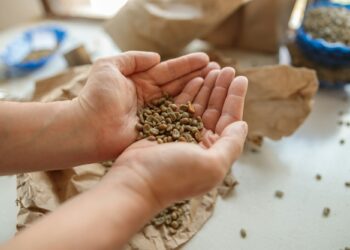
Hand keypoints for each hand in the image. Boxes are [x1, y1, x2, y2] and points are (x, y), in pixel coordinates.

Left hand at [73, 51, 218, 160]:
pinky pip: (177, 118)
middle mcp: (150, 97)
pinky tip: (207, 103)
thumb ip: (132, 58)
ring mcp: (155, 114)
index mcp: (140, 81)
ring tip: (218, 82)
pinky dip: (192, 111)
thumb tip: (156, 57)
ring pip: (181, 100)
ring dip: (200, 91)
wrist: (86, 127)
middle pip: (179, 84)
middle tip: (220, 70)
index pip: (168, 70)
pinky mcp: (157, 130)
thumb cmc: (95, 96)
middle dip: (199, 76)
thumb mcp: (109, 67)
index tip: (206, 58)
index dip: (187, 64)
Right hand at [102, 68, 247, 209]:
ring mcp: (182, 134)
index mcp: (214, 153)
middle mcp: (200, 143)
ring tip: (214, 68)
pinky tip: (195, 78)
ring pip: (199, 106)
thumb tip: (243, 125)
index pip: (230, 120)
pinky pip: (181, 106)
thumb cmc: (173, 175)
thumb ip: (231, 145)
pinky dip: (189, 92)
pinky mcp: (165, 127)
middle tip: (227, 69)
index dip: (236, 99)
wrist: (135, 180)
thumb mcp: (212, 165)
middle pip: (216, 110)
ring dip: (207, 87)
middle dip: (222, 89)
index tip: (241, 78)